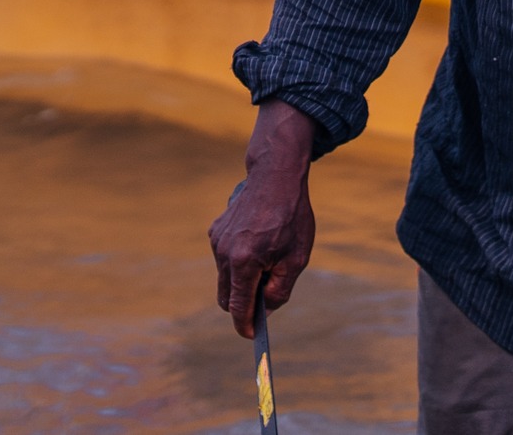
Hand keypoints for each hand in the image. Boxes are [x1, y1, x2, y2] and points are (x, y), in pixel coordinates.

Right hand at [209, 100, 319, 337]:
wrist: (276, 177)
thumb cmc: (291, 217)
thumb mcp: (296, 258)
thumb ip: (280, 289)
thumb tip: (265, 310)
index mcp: (243, 262)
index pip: (238, 306)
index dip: (245, 325)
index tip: (252, 336)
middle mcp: (223, 253)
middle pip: (226, 297)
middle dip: (243, 304)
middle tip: (267, 298)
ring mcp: (216, 241)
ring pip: (226, 277)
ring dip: (243, 280)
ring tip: (270, 260)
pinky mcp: (215, 231)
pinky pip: (225, 258)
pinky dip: (238, 262)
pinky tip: (259, 243)